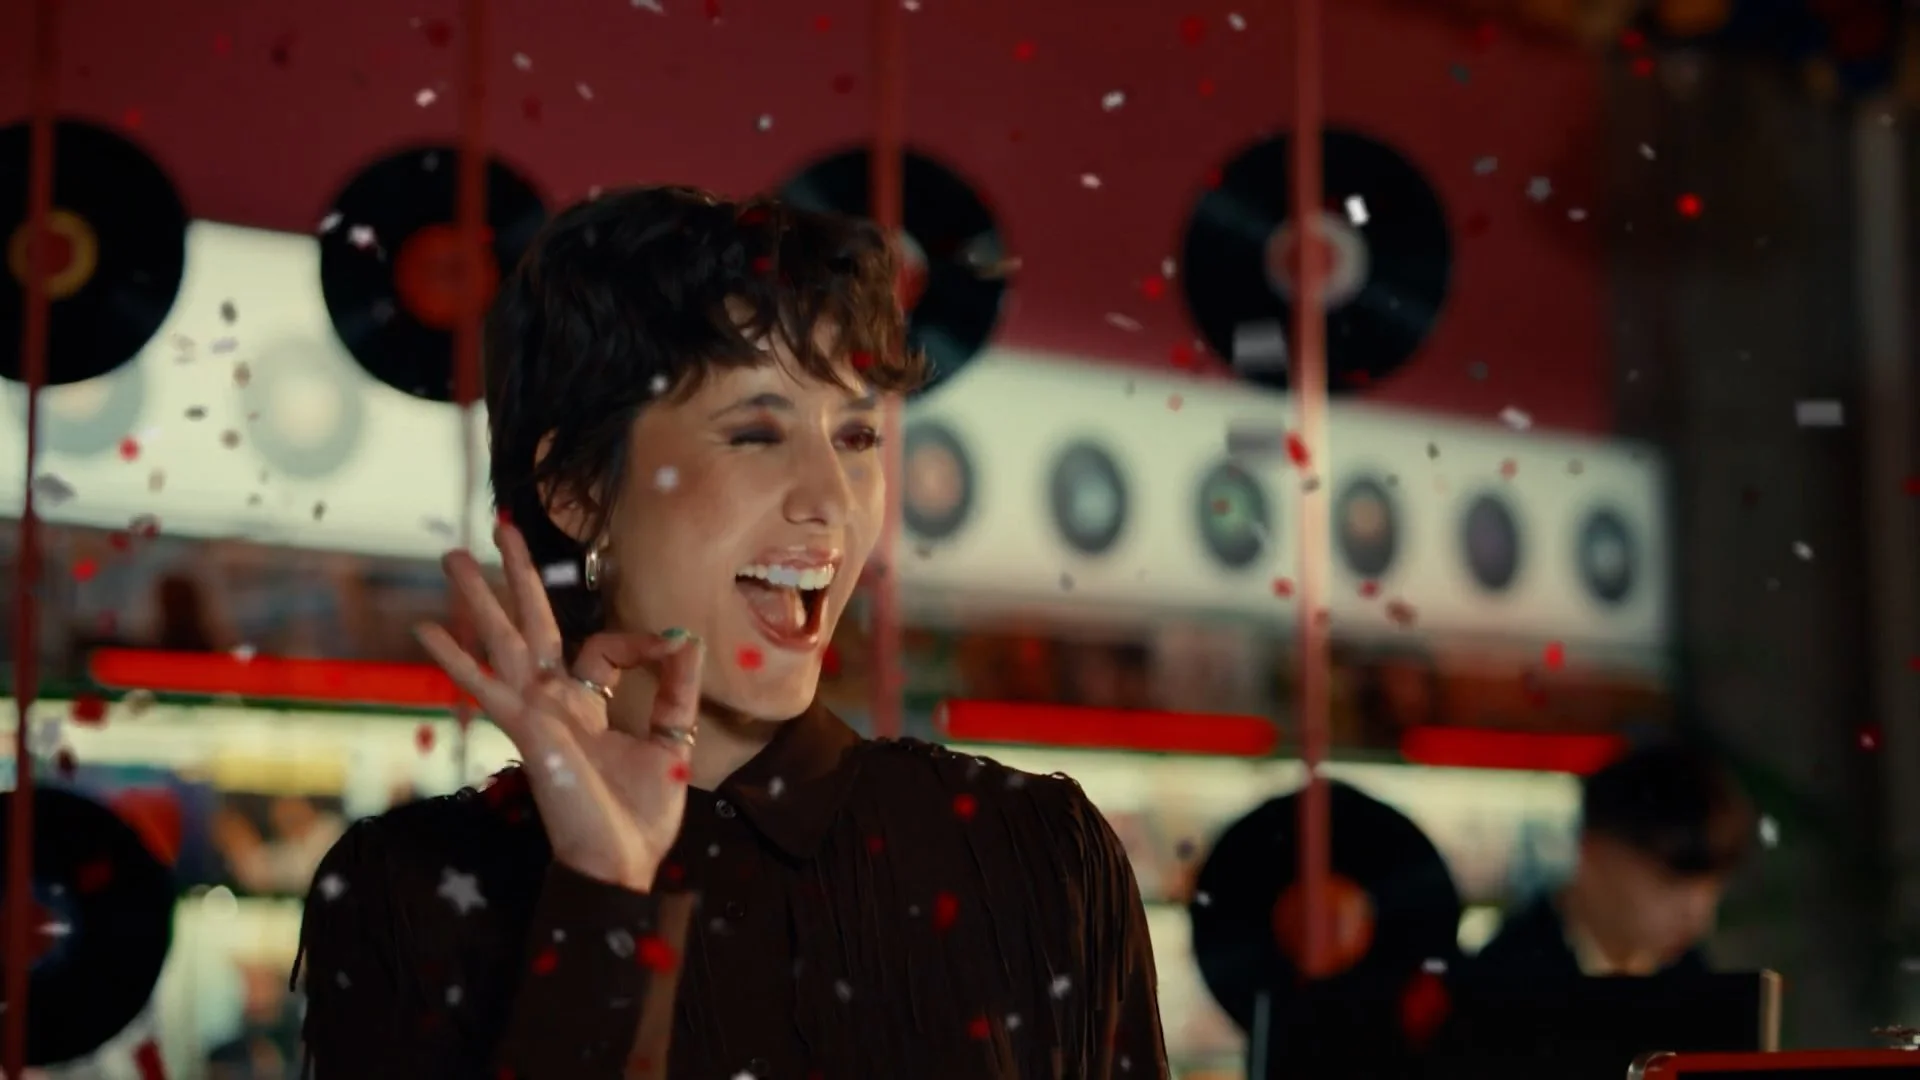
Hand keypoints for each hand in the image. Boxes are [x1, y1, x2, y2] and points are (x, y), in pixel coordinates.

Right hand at [415, 524, 702, 891]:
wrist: (621, 865)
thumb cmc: (640, 817)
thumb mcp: (671, 743)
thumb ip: (676, 692)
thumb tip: (686, 639)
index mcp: (587, 707)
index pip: (601, 648)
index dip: (641, 640)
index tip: (673, 648)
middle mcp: (554, 703)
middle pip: (532, 625)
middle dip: (518, 578)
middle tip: (500, 526)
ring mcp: (535, 715)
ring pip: (502, 642)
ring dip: (478, 599)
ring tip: (453, 556)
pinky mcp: (525, 731)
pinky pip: (485, 686)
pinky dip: (456, 658)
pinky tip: (425, 629)